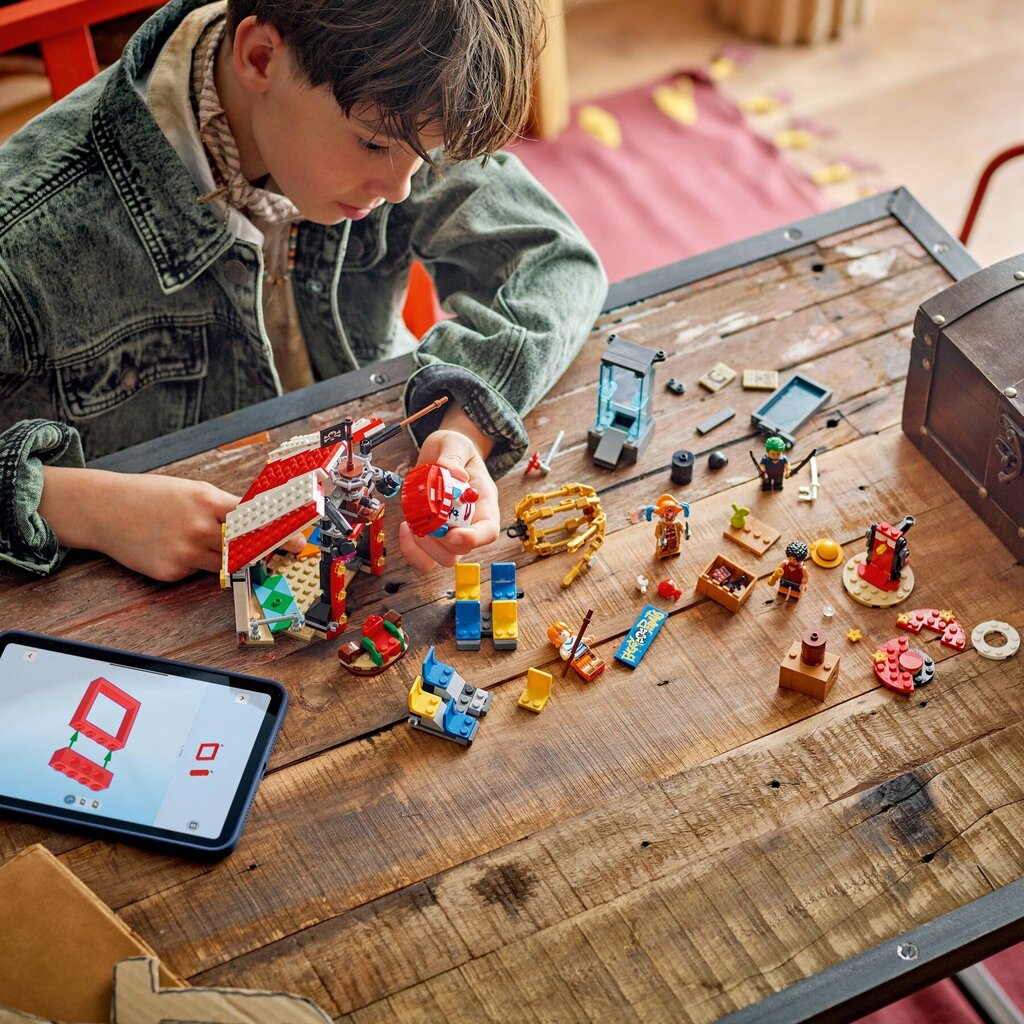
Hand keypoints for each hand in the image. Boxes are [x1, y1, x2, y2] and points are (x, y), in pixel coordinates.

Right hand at [40, 467, 303, 581]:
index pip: (252, 517)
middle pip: (244, 546)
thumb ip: (221, 506)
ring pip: (224, 564)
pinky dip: (198, 564)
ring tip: (237, 553)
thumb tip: (255, 520)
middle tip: (291, 553)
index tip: (300, 538)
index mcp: (205, 500)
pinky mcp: (171, 571)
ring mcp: (184, 553)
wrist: (105, 509)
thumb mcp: (190, 490)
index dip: (279, 529)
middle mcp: (198, 528)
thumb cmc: (151, 496)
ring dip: (235, 560)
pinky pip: (198, 572)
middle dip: (268, 550)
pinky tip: (180, 549)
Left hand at [399, 426, 498, 571]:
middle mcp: (470, 524)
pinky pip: (423, 557)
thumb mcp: (458, 443)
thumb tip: (453, 473)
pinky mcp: (432, 536)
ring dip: (423, 548)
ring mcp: (451, 533)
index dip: (473, 539)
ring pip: (442, 559)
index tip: (454, 535)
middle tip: (424, 522)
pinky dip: (411, 549)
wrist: (443, 454)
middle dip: (439, 543)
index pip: (488, 532)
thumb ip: (454, 455)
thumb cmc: (456, 450)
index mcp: (484, 505)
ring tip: (413, 523)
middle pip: (461, 551)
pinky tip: (406, 527)